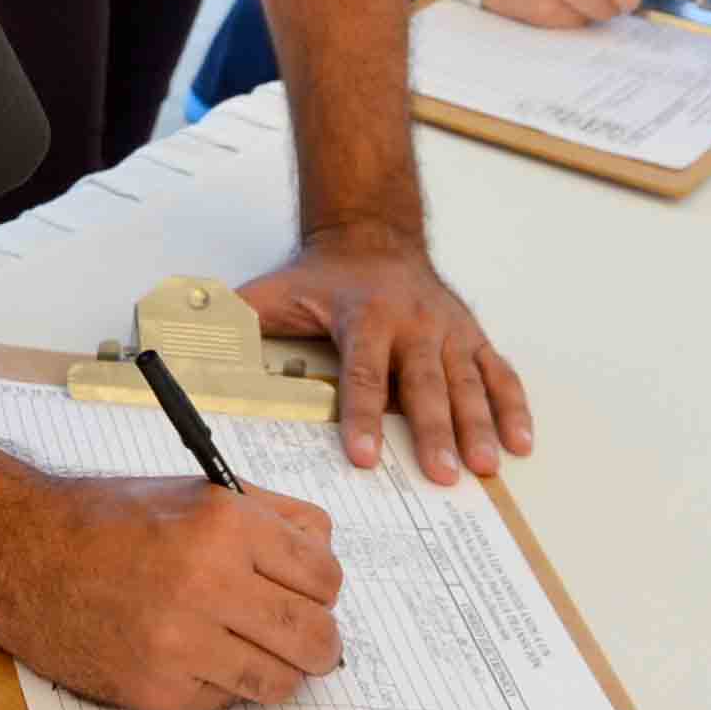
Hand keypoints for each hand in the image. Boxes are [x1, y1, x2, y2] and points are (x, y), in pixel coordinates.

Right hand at [0, 476, 343, 709]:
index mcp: (224, 525)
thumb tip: (322, 554)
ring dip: (277, 671)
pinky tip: (190, 655)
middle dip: (319, 642)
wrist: (19, 553)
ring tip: (252, 649)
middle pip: (316, 638)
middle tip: (305, 640)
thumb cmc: (105, 520)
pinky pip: (225, 701)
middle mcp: (208, 584)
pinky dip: (218, 684)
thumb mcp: (194, 491)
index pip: (325, 576)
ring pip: (280, 682)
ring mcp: (182, 645)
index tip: (310, 595)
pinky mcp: (158, 691)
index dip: (322, 588)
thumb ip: (269, 515)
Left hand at [239, 236, 529, 479]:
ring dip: (479, 425)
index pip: (363, 372)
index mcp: (363, 315)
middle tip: (442, 475)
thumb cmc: (321, 276)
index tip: (366, 456)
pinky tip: (521, 442)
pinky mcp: (470, 336)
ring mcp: (446, 330)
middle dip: (433, 430)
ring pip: (467, 381)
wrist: (371, 234)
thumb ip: (236, 321)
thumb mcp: (274, 292)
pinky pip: (498, 372)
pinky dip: (513, 406)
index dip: (364, 415)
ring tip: (486, 466)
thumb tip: (189, 343)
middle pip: (424, 383)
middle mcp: (411, 322)